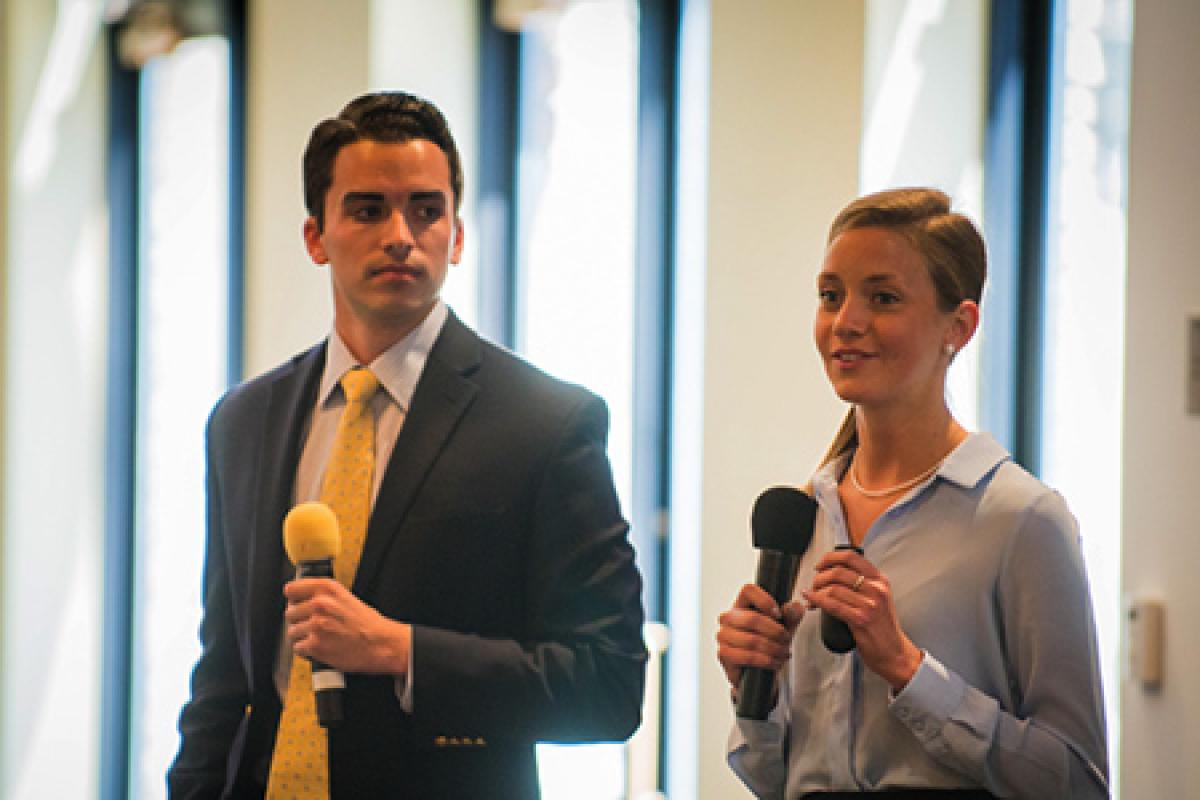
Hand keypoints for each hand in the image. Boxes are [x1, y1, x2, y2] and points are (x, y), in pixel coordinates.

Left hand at [283, 578, 410, 676]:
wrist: (381, 643)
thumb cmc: (368, 623)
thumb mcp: (346, 597)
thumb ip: (323, 596)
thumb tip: (301, 601)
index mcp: (327, 589)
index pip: (291, 590)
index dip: (294, 600)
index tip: (297, 604)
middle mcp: (319, 604)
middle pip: (289, 613)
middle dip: (299, 621)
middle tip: (313, 626)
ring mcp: (316, 625)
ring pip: (292, 632)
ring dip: (302, 637)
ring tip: (319, 638)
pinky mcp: (315, 645)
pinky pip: (298, 648)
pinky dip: (306, 650)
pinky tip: (319, 647)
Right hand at [716, 583, 805, 688]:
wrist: (758, 671)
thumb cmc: (769, 643)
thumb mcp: (784, 627)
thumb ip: (790, 616)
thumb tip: (795, 606)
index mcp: (741, 604)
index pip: (748, 590)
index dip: (765, 600)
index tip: (779, 614)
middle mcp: (728, 617)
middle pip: (752, 619)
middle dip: (775, 632)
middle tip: (787, 640)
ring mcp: (723, 635)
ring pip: (752, 640)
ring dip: (774, 649)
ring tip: (784, 653)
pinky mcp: (723, 653)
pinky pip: (747, 656)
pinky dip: (766, 661)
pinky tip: (775, 663)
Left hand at [802, 549, 921, 690]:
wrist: (894, 653)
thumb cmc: (882, 627)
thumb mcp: (878, 598)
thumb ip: (862, 583)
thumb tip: (832, 573)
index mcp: (880, 580)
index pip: (851, 557)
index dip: (830, 558)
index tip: (820, 565)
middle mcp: (876, 589)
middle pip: (838, 571)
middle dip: (819, 577)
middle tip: (814, 585)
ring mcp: (869, 604)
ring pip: (832, 588)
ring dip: (816, 591)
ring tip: (813, 597)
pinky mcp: (861, 619)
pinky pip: (832, 604)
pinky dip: (817, 600)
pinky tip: (811, 601)